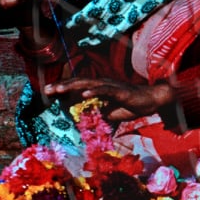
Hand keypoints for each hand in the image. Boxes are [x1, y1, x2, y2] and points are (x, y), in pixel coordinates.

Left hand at [49, 78, 175, 124]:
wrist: (153, 100)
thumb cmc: (132, 105)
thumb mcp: (111, 112)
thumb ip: (99, 113)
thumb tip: (89, 117)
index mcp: (99, 88)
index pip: (78, 86)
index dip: (63, 88)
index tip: (48, 92)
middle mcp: (103, 84)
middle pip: (78, 82)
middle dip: (61, 85)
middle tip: (46, 89)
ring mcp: (111, 86)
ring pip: (88, 84)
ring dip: (72, 86)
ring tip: (58, 89)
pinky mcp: (120, 91)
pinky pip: (105, 90)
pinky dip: (93, 92)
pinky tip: (83, 95)